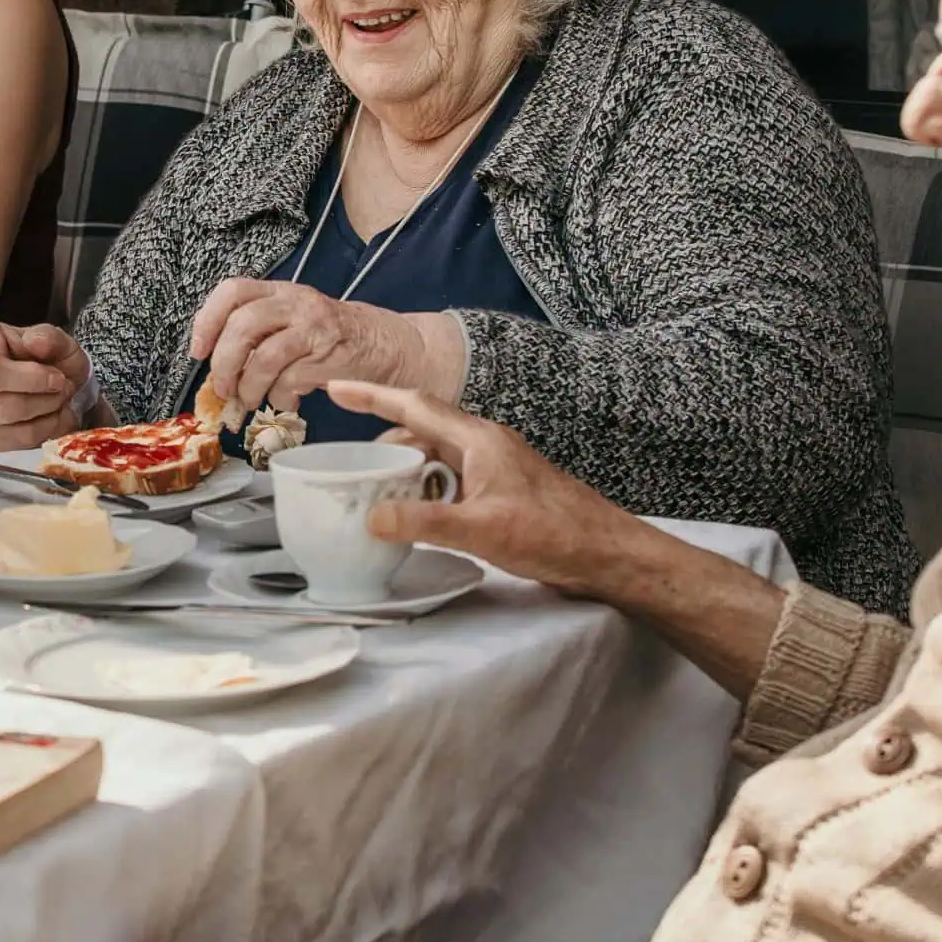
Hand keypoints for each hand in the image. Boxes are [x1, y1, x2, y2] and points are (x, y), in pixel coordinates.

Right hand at [0, 314, 87, 451]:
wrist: (58, 391)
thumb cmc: (49, 359)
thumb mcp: (56, 340)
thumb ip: (49, 338)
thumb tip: (35, 342)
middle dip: (30, 380)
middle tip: (58, 379)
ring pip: (2, 411)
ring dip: (44, 403)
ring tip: (62, 393)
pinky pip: (17, 435)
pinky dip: (46, 425)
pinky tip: (55, 413)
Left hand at [190, 279, 436, 418]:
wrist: (386, 345)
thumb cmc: (330, 338)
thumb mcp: (292, 322)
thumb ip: (258, 337)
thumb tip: (218, 374)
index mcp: (279, 291)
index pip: (232, 291)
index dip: (207, 320)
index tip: (198, 351)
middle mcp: (296, 302)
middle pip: (243, 325)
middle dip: (224, 363)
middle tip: (222, 388)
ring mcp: (314, 328)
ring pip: (264, 357)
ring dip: (249, 387)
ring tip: (250, 400)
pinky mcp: (329, 357)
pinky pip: (290, 381)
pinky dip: (279, 398)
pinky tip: (285, 402)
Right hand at [326, 379, 640, 597]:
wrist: (606, 553)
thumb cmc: (554, 534)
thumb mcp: (480, 530)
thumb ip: (423, 523)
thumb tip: (372, 516)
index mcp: (478, 440)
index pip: (414, 406)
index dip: (371, 396)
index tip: (335, 388)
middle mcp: (485, 445)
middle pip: (420, 431)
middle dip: (382, 444)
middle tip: (349, 466)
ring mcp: (495, 467)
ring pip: (436, 458)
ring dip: (406, 471)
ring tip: (377, 494)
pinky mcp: (502, 489)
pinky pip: (452, 478)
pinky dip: (428, 490)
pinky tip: (420, 515)